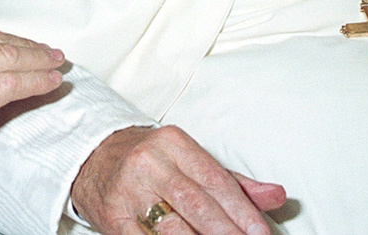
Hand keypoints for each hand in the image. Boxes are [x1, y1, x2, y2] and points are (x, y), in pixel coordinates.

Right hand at [71, 125, 285, 234]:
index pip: (216, 180)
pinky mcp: (113, 218)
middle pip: (197, 205)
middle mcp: (150, 163)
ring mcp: (128, 191)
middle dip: (227, 234)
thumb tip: (277, 196)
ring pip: (173, 229)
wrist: (91, 157)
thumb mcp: (190, 160)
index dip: (243, 211)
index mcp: (173, 142)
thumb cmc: (150, 160)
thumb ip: (234, 181)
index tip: (261, 234)